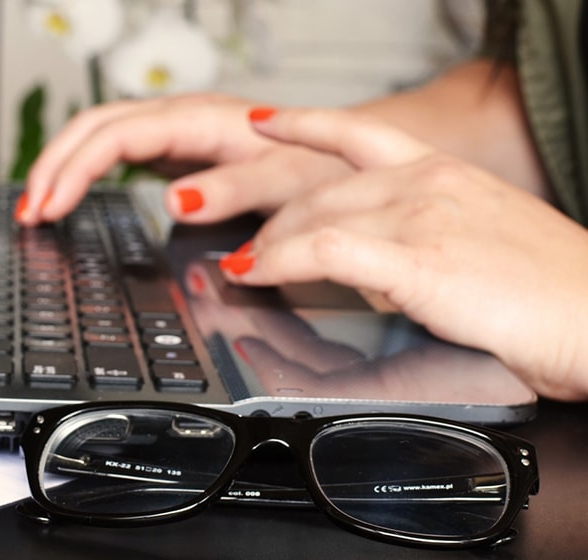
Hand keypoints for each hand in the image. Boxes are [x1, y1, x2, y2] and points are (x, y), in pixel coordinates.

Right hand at [16, 94, 350, 225]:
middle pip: (95, 127)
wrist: (345, 154)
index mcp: (202, 121)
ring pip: (99, 134)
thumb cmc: (320, 168)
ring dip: (62, 167)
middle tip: (28, 214)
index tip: (49, 209)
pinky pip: (116, 150)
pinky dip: (85, 172)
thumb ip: (235, 188)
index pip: (117, 137)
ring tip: (35, 206)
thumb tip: (175, 200)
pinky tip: (70, 195)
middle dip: (54, 167)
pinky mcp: (177, 149)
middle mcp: (183, 118)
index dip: (75, 171)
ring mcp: (177, 131)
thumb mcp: (287, 182)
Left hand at [220, 107, 587, 400]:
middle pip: (321, 189)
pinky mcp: (416, 259)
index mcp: (444, 173)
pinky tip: (259, 273)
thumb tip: (375, 264)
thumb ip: (423, 239)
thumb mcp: (480, 242)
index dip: (304, 124)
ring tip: (244, 267)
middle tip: (250, 247)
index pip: (358, 133)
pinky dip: (279, 261)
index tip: (267, 123)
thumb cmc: (553, 292)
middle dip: (276, 222)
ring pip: (314, 217)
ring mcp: (420, 216)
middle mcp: (428, 182)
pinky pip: (324, 251)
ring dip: (268, 246)